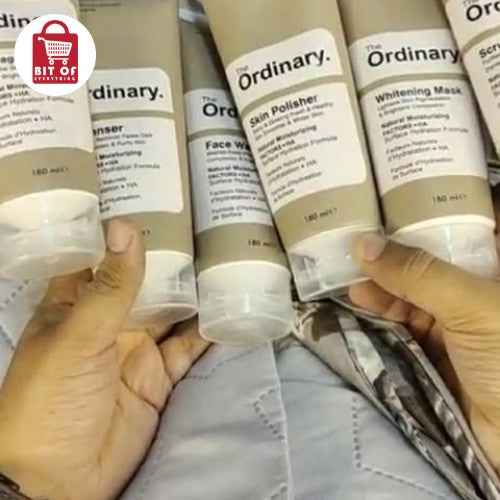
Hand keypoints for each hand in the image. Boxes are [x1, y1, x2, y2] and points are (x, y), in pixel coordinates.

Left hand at [0, 219, 208, 499]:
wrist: (60, 481)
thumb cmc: (51, 399)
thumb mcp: (78, 336)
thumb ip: (110, 287)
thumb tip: (125, 225)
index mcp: (76, 302)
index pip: (101, 255)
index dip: (125, 229)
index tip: (157, 199)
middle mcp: (108, 320)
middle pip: (144, 280)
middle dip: (171, 258)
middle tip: (207, 224)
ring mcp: (135, 348)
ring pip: (171, 311)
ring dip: (194, 291)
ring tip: (226, 259)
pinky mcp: (158, 376)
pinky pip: (188, 348)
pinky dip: (208, 332)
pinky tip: (229, 310)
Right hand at [349, 232, 499, 473]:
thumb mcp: (472, 306)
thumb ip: (418, 274)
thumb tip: (363, 244)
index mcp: (495, 273)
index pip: (461, 230)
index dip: (425, 217)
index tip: (387, 205)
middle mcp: (476, 294)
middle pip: (429, 264)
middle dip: (393, 256)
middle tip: (355, 249)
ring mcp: (457, 326)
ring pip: (411, 296)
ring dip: (381, 289)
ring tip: (350, 282)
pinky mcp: (436, 353)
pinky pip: (403, 327)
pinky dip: (381, 318)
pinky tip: (361, 304)